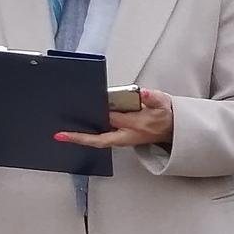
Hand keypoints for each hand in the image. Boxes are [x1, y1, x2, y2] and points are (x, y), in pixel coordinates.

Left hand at [58, 86, 176, 150]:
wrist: (171, 128)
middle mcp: (127, 136)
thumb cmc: (164, 115)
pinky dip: (87, 137)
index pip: (115, 119)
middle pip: (100, 139)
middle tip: (61, 135)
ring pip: (98, 141)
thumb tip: (142, 93)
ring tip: (63, 134)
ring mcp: (122, 139)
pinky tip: (75, 131)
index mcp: (137, 126)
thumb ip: (151, 98)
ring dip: (81, 139)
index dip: (101, 112)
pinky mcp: (118, 138)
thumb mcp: (162, 104)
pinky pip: (100, 139)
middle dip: (81, 138)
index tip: (87, 105)